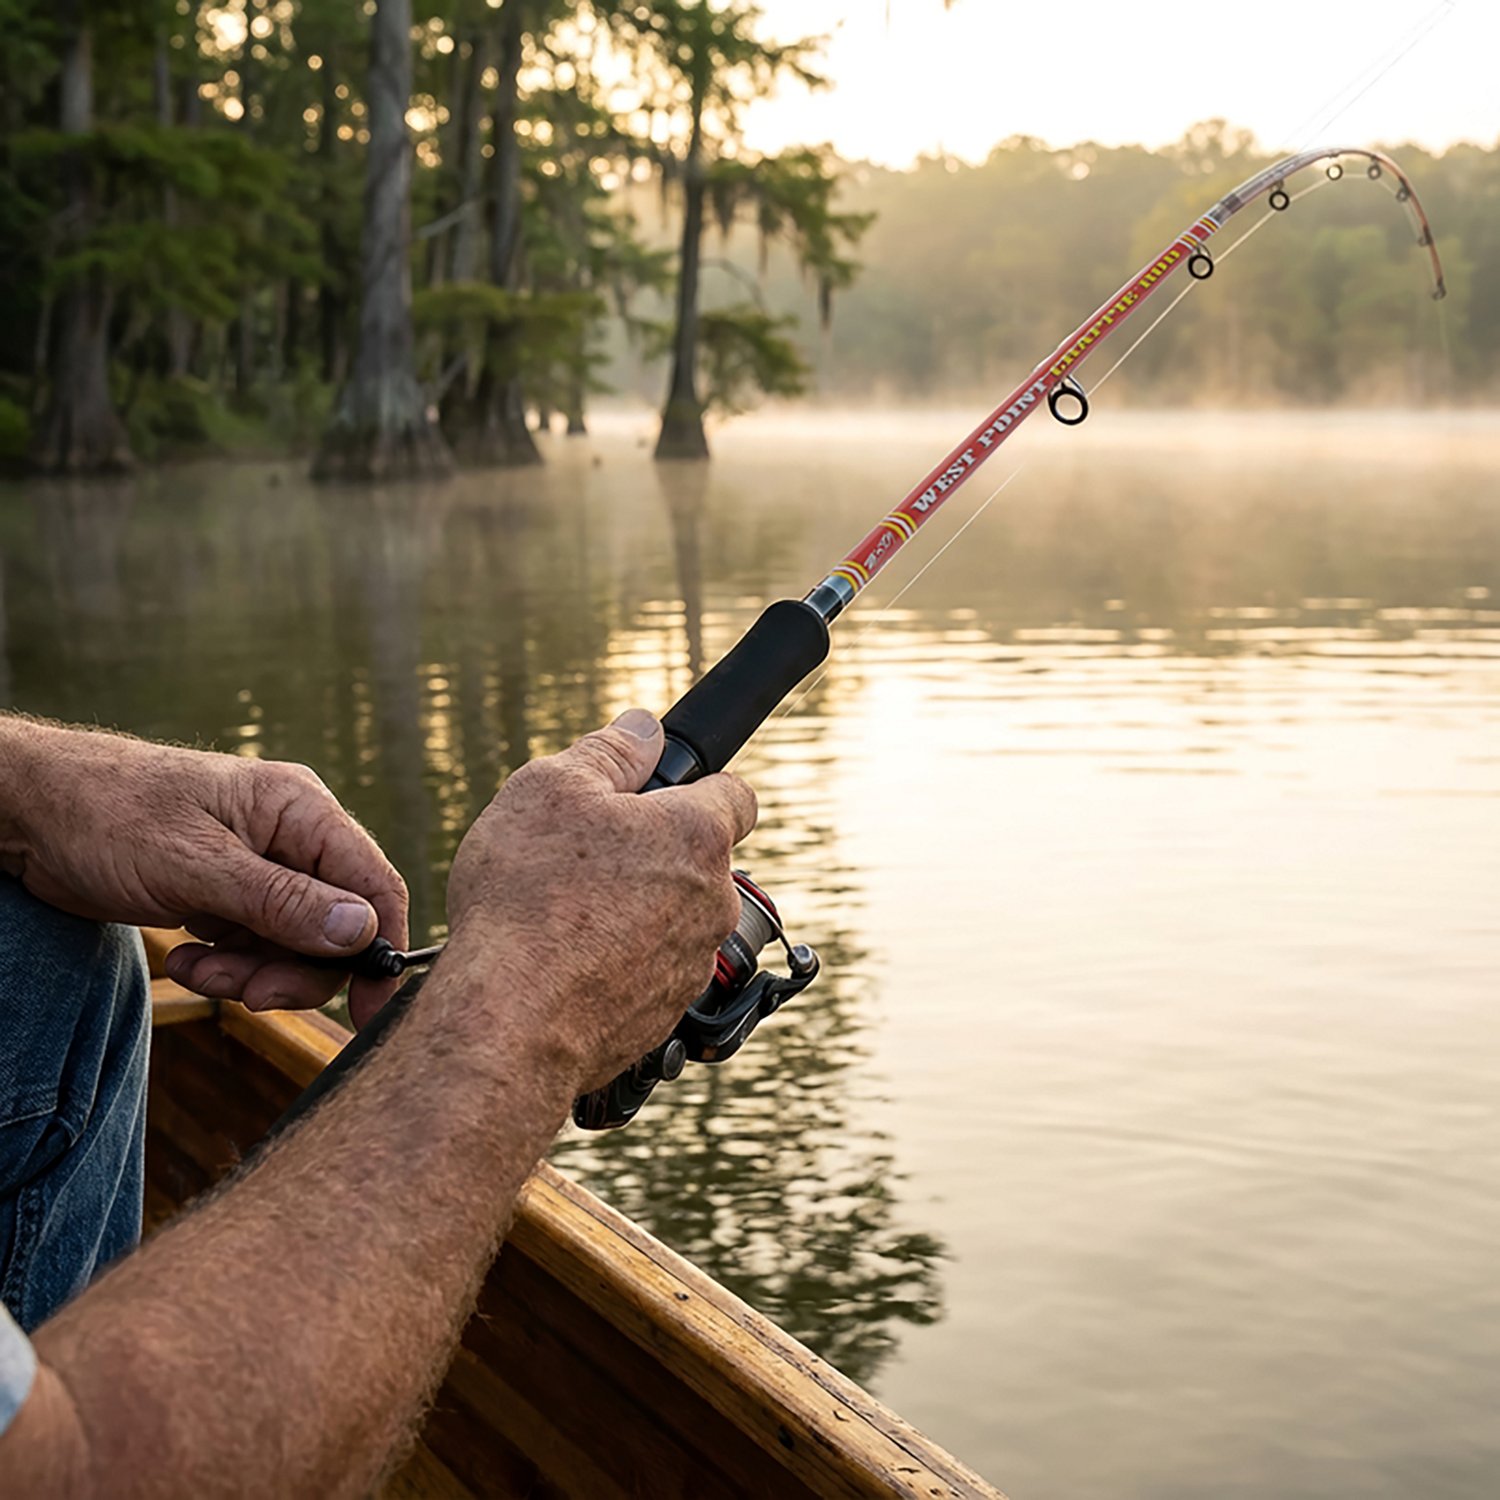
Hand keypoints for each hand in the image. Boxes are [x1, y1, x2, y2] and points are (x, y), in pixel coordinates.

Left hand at [0, 719, 407, 1021]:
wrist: (29, 811)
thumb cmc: (107, 814)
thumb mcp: (196, 866)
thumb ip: (282, 901)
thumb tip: (360, 932)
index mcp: (301, 809)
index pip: (373, 883)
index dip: (380, 948)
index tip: (372, 1009)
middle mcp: (291, 837)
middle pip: (335, 927)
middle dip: (295, 970)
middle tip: (253, 996)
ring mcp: (260, 867)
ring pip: (293, 946)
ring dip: (250, 974)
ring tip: (196, 970)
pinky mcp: (229, 894)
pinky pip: (255, 947)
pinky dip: (226, 967)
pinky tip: (185, 960)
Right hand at [445, 708, 756, 1090]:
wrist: (510, 1023)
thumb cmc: (527, 901)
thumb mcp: (550, 790)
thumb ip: (608, 751)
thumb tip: (644, 727)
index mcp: (697, 837)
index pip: (735, 795)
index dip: (696, 786)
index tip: (656, 796)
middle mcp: (712, 904)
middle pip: (697, 861)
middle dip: (650, 853)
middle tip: (581, 858)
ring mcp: (692, 966)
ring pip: (672, 920)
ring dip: (633, 912)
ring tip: (563, 917)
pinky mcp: (664, 1017)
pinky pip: (648, 973)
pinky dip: (616, 965)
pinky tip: (564, 964)